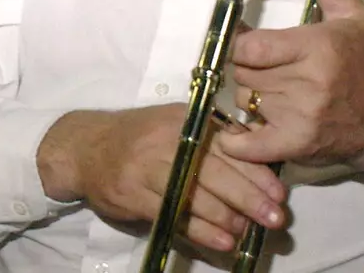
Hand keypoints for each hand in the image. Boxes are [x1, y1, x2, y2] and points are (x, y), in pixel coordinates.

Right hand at [37, 106, 286, 252]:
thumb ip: (210, 140)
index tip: (279, 194)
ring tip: (247, 232)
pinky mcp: (133, 192)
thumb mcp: (173, 125)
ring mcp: (147, 167)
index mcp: (183, 121)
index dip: (256, 172)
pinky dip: (201, 231)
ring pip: (196, 196)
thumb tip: (257, 168)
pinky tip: (222, 242)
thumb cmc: (138, 138)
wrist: (84, 147)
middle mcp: (167, 140)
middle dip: (250, 198)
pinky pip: (174, 215)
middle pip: (216, 172)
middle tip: (275, 219)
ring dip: (228, 218)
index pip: (228, 147)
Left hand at [219, 0, 363, 173]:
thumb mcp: (351, 19)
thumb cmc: (360, 64)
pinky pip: (250, 144)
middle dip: (245, 68)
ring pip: (244, 100)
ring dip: (248, 97)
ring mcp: (299, 116)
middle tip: (260, 69)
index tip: (245, 44)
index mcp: (314, 49)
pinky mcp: (296, 144)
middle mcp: (305, 83)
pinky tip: (236, 134)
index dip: (239, 45)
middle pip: (242, 72)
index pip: (249, 47)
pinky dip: (237, 141)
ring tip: (266, 92)